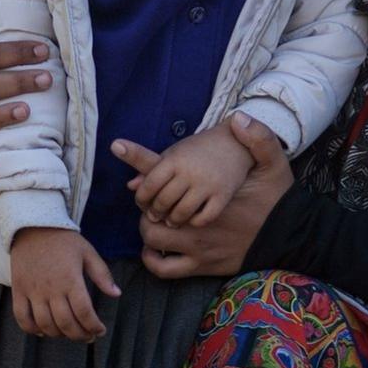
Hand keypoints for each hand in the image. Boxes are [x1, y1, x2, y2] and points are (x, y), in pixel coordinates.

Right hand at [10, 228, 120, 341]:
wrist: (34, 226)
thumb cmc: (64, 240)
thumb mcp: (88, 252)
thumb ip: (102, 274)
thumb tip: (116, 294)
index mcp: (71, 279)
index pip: (84, 312)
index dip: (94, 326)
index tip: (100, 330)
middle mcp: (51, 288)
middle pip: (65, 323)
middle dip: (79, 335)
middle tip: (88, 336)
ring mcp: (33, 291)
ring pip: (45, 324)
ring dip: (59, 335)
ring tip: (70, 333)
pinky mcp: (18, 291)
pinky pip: (22, 318)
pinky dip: (32, 330)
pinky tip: (44, 331)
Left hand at [112, 113, 293, 278]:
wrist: (290, 236)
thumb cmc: (277, 198)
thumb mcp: (273, 163)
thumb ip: (258, 138)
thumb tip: (239, 118)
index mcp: (206, 190)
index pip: (162, 171)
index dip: (137, 157)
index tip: (118, 146)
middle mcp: (196, 220)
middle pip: (148, 210)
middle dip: (145, 204)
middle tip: (151, 199)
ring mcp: (197, 246)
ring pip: (152, 240)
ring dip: (147, 231)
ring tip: (154, 221)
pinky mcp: (202, 266)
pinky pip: (164, 269)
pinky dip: (154, 260)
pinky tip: (157, 249)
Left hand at [129, 121, 254, 227]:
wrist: (236, 144)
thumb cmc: (199, 149)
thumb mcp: (175, 152)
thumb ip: (151, 167)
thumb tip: (131, 185)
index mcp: (175, 158)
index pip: (149, 185)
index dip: (141, 198)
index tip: (143, 201)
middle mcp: (190, 172)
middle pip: (162, 202)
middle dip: (154, 212)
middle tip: (155, 214)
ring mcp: (207, 185)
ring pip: (179, 215)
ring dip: (171, 221)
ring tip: (170, 220)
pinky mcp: (223, 197)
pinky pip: (202, 219)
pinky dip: (193, 223)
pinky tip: (191, 220)